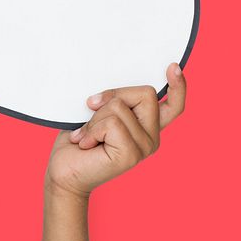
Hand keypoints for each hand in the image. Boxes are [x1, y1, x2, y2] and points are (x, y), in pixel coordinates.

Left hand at [45, 62, 186, 199]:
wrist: (63, 173)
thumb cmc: (78, 142)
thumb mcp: (98, 114)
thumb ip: (116, 102)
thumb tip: (117, 91)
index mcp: (147, 126)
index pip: (174, 105)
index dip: (178, 86)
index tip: (172, 67)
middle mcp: (152, 137)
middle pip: (144, 94)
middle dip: (112, 96)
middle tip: (90, 112)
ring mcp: (144, 147)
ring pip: (120, 106)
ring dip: (94, 118)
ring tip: (85, 135)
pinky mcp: (131, 154)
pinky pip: (111, 123)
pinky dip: (91, 129)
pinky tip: (85, 143)